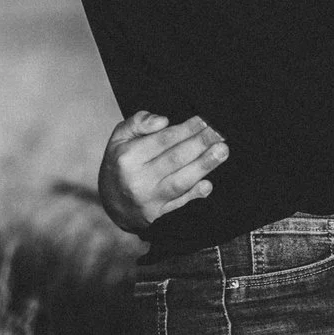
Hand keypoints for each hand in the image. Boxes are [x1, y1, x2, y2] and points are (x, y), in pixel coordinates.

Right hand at [98, 110, 226, 234]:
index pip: (163, 140)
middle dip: (200, 144)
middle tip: (219, 133)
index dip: (186, 129)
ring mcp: (147, 199)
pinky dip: (194, 194)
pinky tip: (208, 184)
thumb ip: (138, 122)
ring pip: (180, 181)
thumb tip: (163, 121)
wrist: (111, 202)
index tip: (204, 120)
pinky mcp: (156, 214)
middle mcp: (137, 180)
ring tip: (222, 151)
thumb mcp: (120, 138)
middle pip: (175, 159)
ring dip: (204, 166)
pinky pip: (179, 203)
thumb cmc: (121, 163)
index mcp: (127, 158)